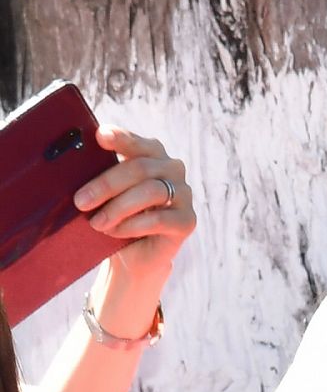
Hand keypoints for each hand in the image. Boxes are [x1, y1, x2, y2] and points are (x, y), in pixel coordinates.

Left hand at [73, 126, 194, 283]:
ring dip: (118, 208)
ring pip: (151, 191)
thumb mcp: (104, 192)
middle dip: (106, 185)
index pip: (137, 141)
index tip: (100, 136)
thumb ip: (99, 172)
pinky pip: (159, 219)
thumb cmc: (114, 216)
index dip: (121, 138)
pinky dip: (132, 226)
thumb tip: (73, 162)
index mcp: (151, 154)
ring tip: (97, 223)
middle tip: (80, 201)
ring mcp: (184, 194)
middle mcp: (173, 169)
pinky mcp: (187, 220)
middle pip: (141, 168)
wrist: (132, 255)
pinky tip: (115, 232)